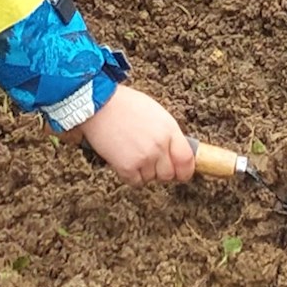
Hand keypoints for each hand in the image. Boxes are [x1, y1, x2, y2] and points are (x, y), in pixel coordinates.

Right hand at [78, 83, 195, 182]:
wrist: (99, 104)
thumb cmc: (126, 105)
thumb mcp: (157, 114)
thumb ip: (169, 134)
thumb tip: (176, 154)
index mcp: (170, 130)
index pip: (187, 161)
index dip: (185, 171)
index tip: (181, 173)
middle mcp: (160, 146)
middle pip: (169, 174)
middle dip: (161, 170)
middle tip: (150, 160)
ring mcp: (144, 158)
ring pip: (151, 179)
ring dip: (144, 171)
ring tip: (132, 152)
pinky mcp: (127, 167)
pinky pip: (135, 182)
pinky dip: (130, 175)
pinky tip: (124, 159)